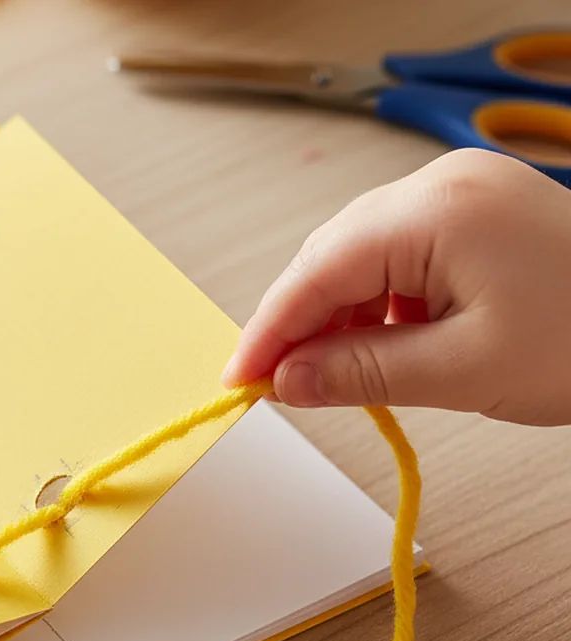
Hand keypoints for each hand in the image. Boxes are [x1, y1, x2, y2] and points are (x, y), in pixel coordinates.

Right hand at [223, 149, 570, 425]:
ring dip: (336, 317)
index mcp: (437, 211)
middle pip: (330, 257)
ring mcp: (457, 192)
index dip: (269, 331)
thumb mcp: (464, 370)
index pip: (318, 272)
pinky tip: (377, 344)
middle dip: (298, 324)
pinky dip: (375, 304)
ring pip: (357, 256)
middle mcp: (440, 185)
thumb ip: (360, 373)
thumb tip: (286, 381)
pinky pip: (394, 254)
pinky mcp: (470, 211)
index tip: (238, 380)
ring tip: (332, 375)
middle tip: (277, 386)